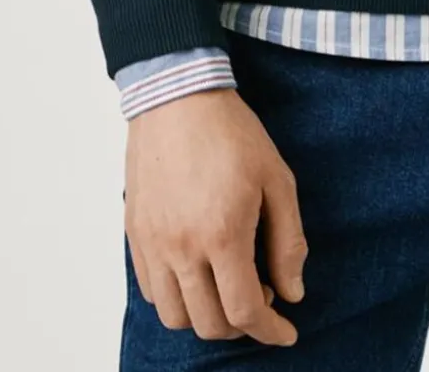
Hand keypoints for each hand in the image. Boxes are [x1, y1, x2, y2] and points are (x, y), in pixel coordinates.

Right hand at [124, 86, 307, 347]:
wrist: (177, 97)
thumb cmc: (232, 133)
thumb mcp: (277, 179)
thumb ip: (288, 242)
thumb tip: (293, 292)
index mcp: (222, 235)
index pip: (245, 311)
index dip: (270, 331)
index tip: (287, 332)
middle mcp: (182, 248)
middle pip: (209, 324)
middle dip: (242, 326)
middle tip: (262, 297)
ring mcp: (153, 244)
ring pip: (176, 316)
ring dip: (206, 316)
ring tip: (228, 286)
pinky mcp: (135, 235)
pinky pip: (152, 291)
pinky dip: (177, 297)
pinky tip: (199, 272)